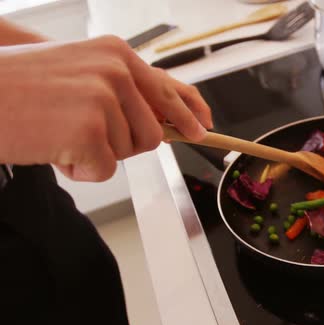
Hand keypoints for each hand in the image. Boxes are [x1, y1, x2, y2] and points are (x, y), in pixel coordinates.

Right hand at [0, 35, 212, 181]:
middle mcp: (117, 71)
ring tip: (59, 133)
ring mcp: (104, 99)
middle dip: (122, 145)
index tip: (201, 129)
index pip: (167, 91)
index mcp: (116, 54)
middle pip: (151, 134)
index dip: (187, 116)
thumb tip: (160, 121)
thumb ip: (120, 90)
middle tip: (80, 133)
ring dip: (96, 155)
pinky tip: (53, 147)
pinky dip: (80, 169)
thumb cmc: (19, 86)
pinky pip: (105, 170)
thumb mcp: (78, 71)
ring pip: (127, 153)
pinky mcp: (90, 130)